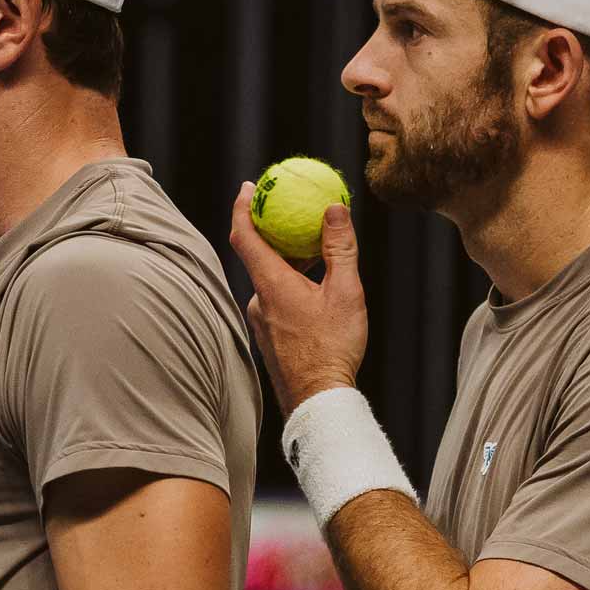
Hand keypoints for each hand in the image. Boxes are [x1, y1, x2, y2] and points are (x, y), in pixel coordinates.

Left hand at [226, 182, 368, 416]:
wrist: (319, 401)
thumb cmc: (333, 348)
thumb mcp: (345, 291)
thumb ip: (339, 248)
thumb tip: (334, 209)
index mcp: (271, 284)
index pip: (245, 236)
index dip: (243, 207)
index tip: (250, 187)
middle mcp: (259, 301)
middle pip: (259, 257)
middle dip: (275, 233)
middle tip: (292, 213)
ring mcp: (261, 322)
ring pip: (270, 281)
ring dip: (288, 263)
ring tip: (316, 253)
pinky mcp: (268, 338)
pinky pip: (276, 300)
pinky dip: (290, 286)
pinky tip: (315, 291)